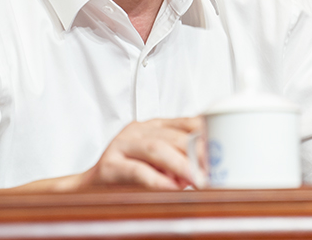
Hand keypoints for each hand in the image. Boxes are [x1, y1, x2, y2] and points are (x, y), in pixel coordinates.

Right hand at [78, 116, 203, 189]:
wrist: (87, 187)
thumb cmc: (127, 175)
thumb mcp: (157, 162)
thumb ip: (179, 158)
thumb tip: (211, 166)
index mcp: (151, 126)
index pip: (184, 122)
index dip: (206, 133)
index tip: (224, 146)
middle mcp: (137, 131)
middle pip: (173, 136)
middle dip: (197, 152)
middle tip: (215, 167)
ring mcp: (121, 146)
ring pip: (156, 149)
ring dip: (180, 164)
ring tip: (197, 178)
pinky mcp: (109, 167)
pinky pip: (136, 171)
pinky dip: (157, 180)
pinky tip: (172, 188)